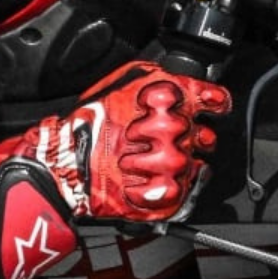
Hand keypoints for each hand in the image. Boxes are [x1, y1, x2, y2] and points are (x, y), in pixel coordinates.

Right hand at [0, 63, 230, 278]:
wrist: (62, 165)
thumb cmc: (85, 126)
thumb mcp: (122, 84)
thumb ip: (157, 83)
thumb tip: (186, 86)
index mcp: (166, 97)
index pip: (215, 99)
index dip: (212, 104)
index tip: (210, 108)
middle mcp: (175, 130)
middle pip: (204, 135)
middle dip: (184, 138)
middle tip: (155, 142)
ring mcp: (173, 165)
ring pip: (193, 165)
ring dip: (169, 165)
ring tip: (139, 163)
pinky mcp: (166, 195)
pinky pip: (181, 192)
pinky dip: (163, 189)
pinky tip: (142, 181)